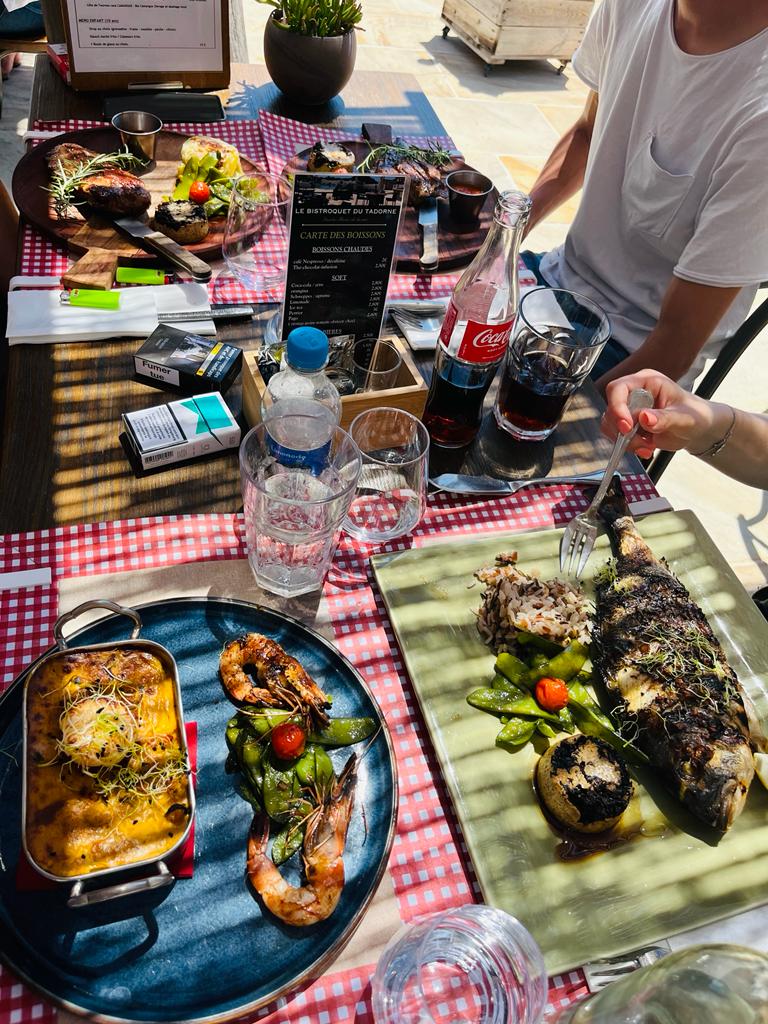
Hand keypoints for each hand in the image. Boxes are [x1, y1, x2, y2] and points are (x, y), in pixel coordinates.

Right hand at [601, 370, 723, 459]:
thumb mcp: (685, 418)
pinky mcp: (629, 425)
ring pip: (611, 425)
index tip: (626, 426)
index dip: (617, 406)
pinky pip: (617, 436)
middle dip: (623, 430)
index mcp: (647, 382)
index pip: (619, 388)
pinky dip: (629, 446)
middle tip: (642, 442)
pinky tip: (646, 449)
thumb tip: (644, 418)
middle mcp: (634, 393)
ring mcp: (630, 409)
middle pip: (611, 409)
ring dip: (626, 441)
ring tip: (647, 447)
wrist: (697, 428)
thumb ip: (665, 418)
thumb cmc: (695, 415)